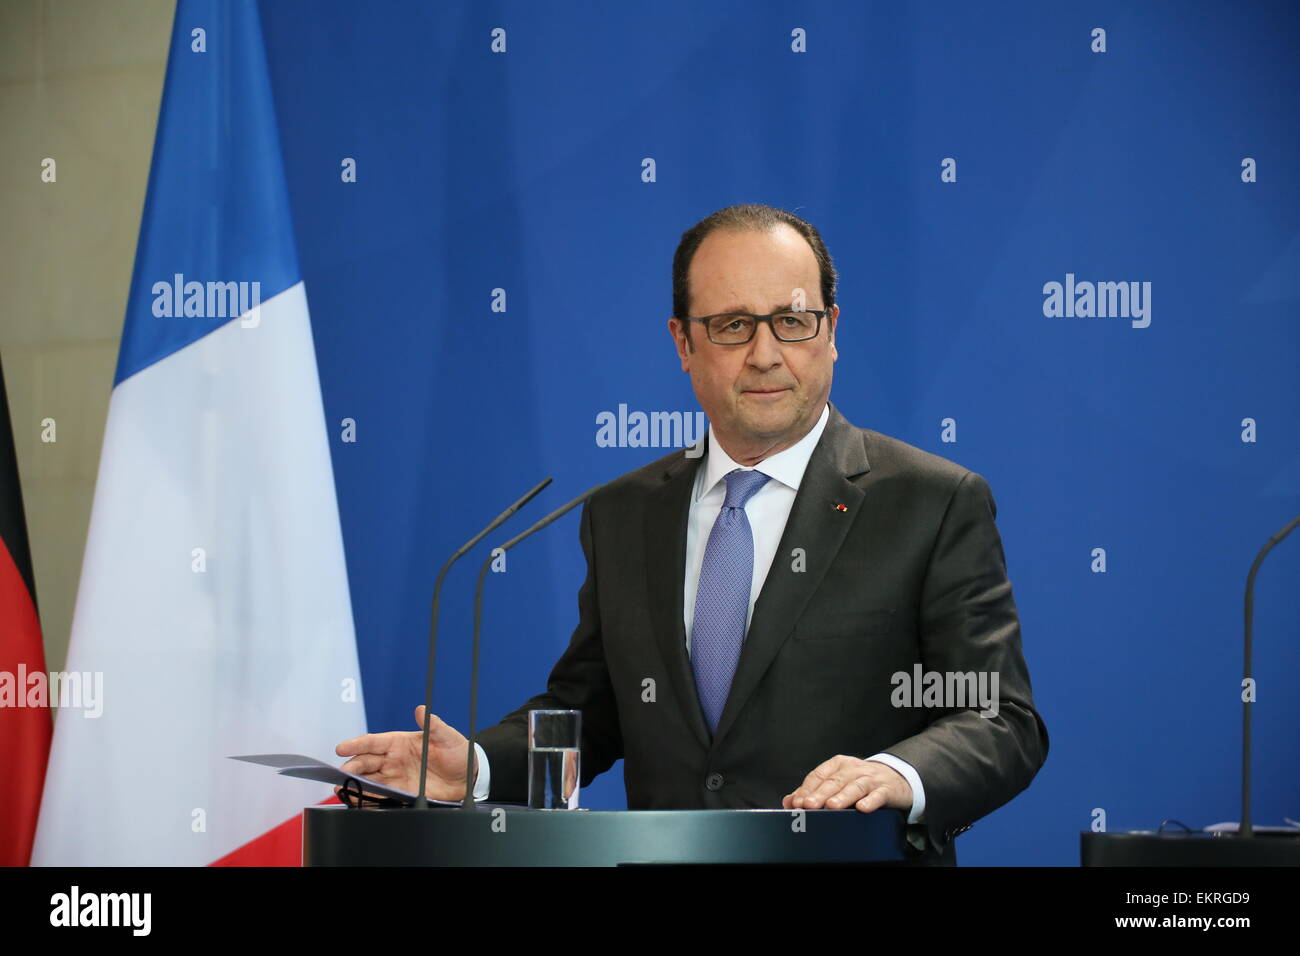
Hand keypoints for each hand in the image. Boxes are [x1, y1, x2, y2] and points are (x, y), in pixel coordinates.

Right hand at [335, 705, 476, 801]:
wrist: (468, 776)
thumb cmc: (457, 752)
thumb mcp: (448, 737)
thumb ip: (434, 725)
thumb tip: (421, 710)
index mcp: (400, 742)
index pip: (373, 741)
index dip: (356, 744)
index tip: (341, 748)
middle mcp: (393, 759)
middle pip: (366, 762)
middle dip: (352, 766)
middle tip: (341, 772)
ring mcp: (395, 777)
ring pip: (368, 779)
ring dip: (354, 783)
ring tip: (341, 788)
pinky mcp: (401, 793)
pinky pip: (380, 796)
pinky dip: (367, 797)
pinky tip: (357, 800)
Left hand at [781, 755, 911, 812]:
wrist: (896, 779)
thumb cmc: (861, 782)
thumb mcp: (837, 782)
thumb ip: (813, 792)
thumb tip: (789, 801)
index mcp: (838, 765)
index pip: (818, 776)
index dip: (807, 789)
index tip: (797, 802)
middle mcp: (853, 769)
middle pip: (834, 781)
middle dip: (820, 794)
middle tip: (808, 806)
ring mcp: (870, 778)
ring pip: (855, 786)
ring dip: (842, 797)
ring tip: (831, 807)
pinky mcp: (886, 789)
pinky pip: (878, 795)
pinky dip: (870, 801)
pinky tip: (862, 808)